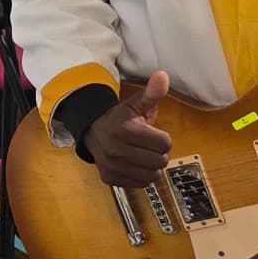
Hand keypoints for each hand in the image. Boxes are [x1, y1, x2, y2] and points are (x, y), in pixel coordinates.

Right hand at [84, 73, 173, 188]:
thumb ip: (152, 93)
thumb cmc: (120, 118)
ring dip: (152, 166)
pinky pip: (141, 184)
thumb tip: (163, 75)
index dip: (162, 138)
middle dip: (158, 153)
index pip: (165, 143)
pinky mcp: (110, 178)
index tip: (152, 133)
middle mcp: (117, 150)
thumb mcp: (135, 104)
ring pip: (153, 175)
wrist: (92, 132)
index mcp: (125, 130)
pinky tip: (135, 165)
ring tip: (143, 156)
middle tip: (148, 146)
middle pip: (161, 160)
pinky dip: (142, 176)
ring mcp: (112, 166)